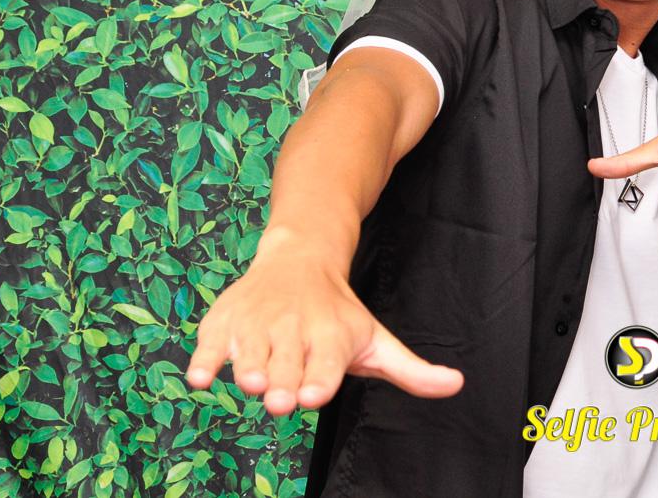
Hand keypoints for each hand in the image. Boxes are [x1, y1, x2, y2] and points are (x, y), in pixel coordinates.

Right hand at [186, 231, 463, 414]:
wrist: (300, 258)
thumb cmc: (339, 313)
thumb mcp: (376, 338)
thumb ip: (411, 369)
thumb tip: (456, 385)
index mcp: (331, 336)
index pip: (326, 363)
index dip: (321, 380)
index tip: (317, 395)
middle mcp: (294, 329)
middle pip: (287, 364)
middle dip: (284, 383)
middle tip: (281, 398)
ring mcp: (258, 324)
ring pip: (251, 352)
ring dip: (249, 367)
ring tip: (250, 381)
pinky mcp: (226, 321)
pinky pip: (213, 341)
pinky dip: (206, 357)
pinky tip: (200, 376)